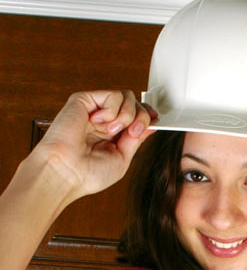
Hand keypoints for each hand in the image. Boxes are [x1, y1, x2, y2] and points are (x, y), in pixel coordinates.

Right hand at [27, 90, 157, 203]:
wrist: (67, 173)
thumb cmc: (88, 173)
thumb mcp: (122, 158)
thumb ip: (136, 139)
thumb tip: (150, 124)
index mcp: (112, 135)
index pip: (136, 116)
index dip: (148, 116)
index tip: (157, 121)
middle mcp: (104, 121)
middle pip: (135, 104)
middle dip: (141, 117)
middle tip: (131, 133)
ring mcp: (95, 110)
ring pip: (127, 97)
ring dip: (126, 116)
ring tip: (111, 131)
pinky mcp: (84, 100)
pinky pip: (112, 95)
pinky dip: (112, 111)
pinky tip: (98, 123)